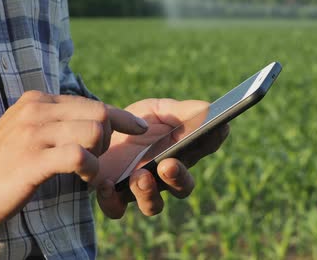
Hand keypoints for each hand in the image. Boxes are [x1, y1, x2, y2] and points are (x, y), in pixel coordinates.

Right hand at [0, 91, 147, 227]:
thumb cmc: (2, 163)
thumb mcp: (29, 130)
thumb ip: (58, 121)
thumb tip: (95, 121)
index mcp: (40, 101)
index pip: (93, 103)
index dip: (122, 117)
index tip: (140, 128)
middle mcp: (39, 110)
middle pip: (99, 114)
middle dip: (109, 139)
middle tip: (96, 159)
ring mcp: (35, 133)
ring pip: (95, 131)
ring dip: (100, 156)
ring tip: (87, 171)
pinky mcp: (34, 158)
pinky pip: (79, 155)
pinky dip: (90, 168)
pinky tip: (82, 178)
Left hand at [93, 98, 229, 217]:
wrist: (99, 131)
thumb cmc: (134, 123)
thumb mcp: (157, 110)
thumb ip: (180, 111)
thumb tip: (208, 108)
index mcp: (183, 151)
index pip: (206, 146)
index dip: (214, 137)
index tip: (217, 126)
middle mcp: (166, 175)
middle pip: (183, 186)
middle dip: (179, 178)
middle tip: (168, 164)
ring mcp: (141, 188)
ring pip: (153, 205)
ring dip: (149, 193)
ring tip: (139, 175)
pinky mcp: (114, 195)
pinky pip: (116, 209)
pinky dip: (112, 201)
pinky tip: (108, 185)